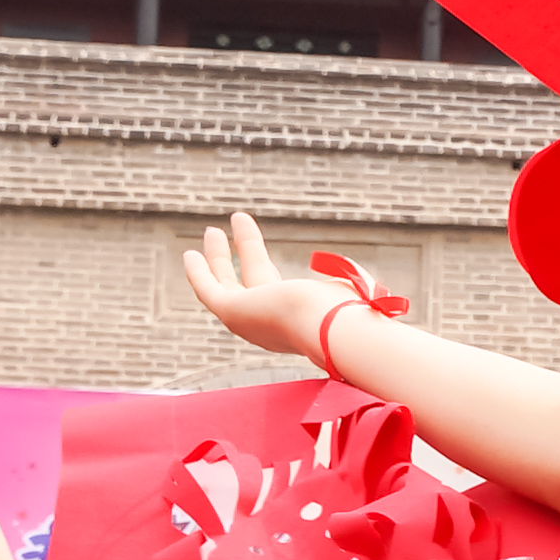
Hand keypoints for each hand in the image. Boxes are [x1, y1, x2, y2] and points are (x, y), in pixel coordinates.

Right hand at [177, 214, 341, 363]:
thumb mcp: (353, 295)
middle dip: (239, 256)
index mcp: (293, 322)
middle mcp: (268, 325)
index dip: (261, 269)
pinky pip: (208, 290)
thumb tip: (367, 288)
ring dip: (219, 256)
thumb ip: (353, 290)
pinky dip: (199, 272)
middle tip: (233, 230)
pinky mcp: (232, 313)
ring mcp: (249, 321)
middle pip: (248, 282)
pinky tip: (191, 254)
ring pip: (226, 283)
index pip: (273, 291)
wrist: (333, 330)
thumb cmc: (350, 318)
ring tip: (214, 228)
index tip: (257, 253)